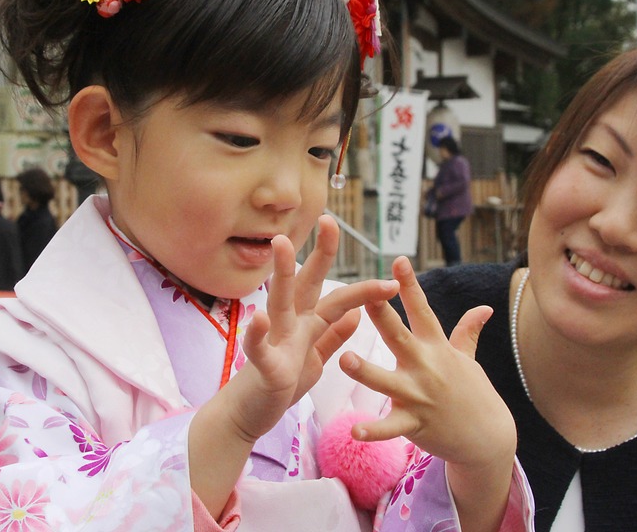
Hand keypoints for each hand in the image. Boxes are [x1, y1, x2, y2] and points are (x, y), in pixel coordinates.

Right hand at [189, 216, 398, 514]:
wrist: (247, 415)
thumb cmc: (278, 385)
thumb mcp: (314, 360)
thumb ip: (332, 336)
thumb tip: (356, 313)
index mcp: (307, 325)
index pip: (337, 296)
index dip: (362, 282)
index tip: (390, 267)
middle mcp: (290, 326)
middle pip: (308, 284)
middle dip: (321, 254)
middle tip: (331, 220)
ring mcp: (275, 342)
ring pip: (279, 303)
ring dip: (281, 274)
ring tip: (282, 244)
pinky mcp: (262, 367)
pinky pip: (259, 348)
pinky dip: (257, 333)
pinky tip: (257, 318)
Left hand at [338, 255, 515, 469]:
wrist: (488, 439)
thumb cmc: (474, 395)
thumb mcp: (469, 360)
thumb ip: (467, 332)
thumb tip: (484, 308)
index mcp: (436, 348)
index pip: (421, 310)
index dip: (409, 285)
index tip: (398, 260)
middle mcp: (425, 367)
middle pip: (398, 336)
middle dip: (381, 316)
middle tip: (363, 296)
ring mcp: (419, 396)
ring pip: (386, 381)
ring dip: (365, 371)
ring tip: (345, 359)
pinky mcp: (414, 424)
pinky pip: (390, 428)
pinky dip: (373, 431)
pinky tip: (354, 432)